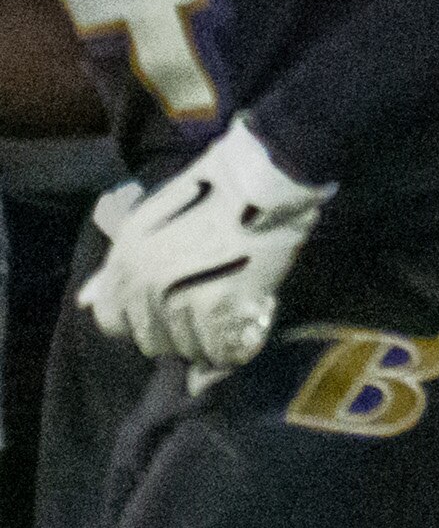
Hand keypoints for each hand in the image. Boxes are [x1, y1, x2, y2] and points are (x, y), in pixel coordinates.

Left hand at [79, 118, 327, 368]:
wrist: (265, 177)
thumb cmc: (213, 190)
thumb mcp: (150, 220)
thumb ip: (116, 268)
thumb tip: (85, 302)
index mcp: (124, 263)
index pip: (113, 322)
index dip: (143, 317)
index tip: (171, 306)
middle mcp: (145, 286)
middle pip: (153, 341)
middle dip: (179, 331)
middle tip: (212, 302)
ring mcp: (182, 300)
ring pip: (191, 348)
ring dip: (213, 336)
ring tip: (235, 304)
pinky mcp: (222, 309)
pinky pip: (225, 350)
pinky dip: (239, 343)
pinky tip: (252, 314)